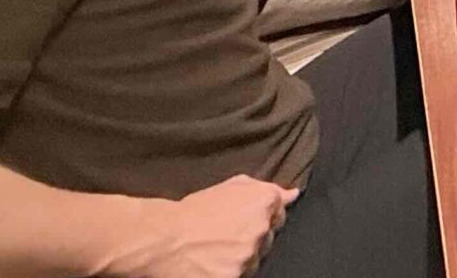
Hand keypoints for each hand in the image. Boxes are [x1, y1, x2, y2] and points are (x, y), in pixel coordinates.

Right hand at [124, 175, 294, 277]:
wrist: (163, 237)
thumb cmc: (194, 209)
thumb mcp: (231, 187)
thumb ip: (266, 189)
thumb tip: (293, 194)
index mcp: (264, 202)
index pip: (280, 214)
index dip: (262, 218)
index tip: (243, 222)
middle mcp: (261, 229)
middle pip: (268, 239)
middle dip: (254, 238)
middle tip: (226, 236)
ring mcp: (249, 256)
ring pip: (256, 261)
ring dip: (242, 258)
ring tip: (217, 251)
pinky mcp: (234, 277)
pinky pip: (241, 275)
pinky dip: (229, 272)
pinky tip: (212, 264)